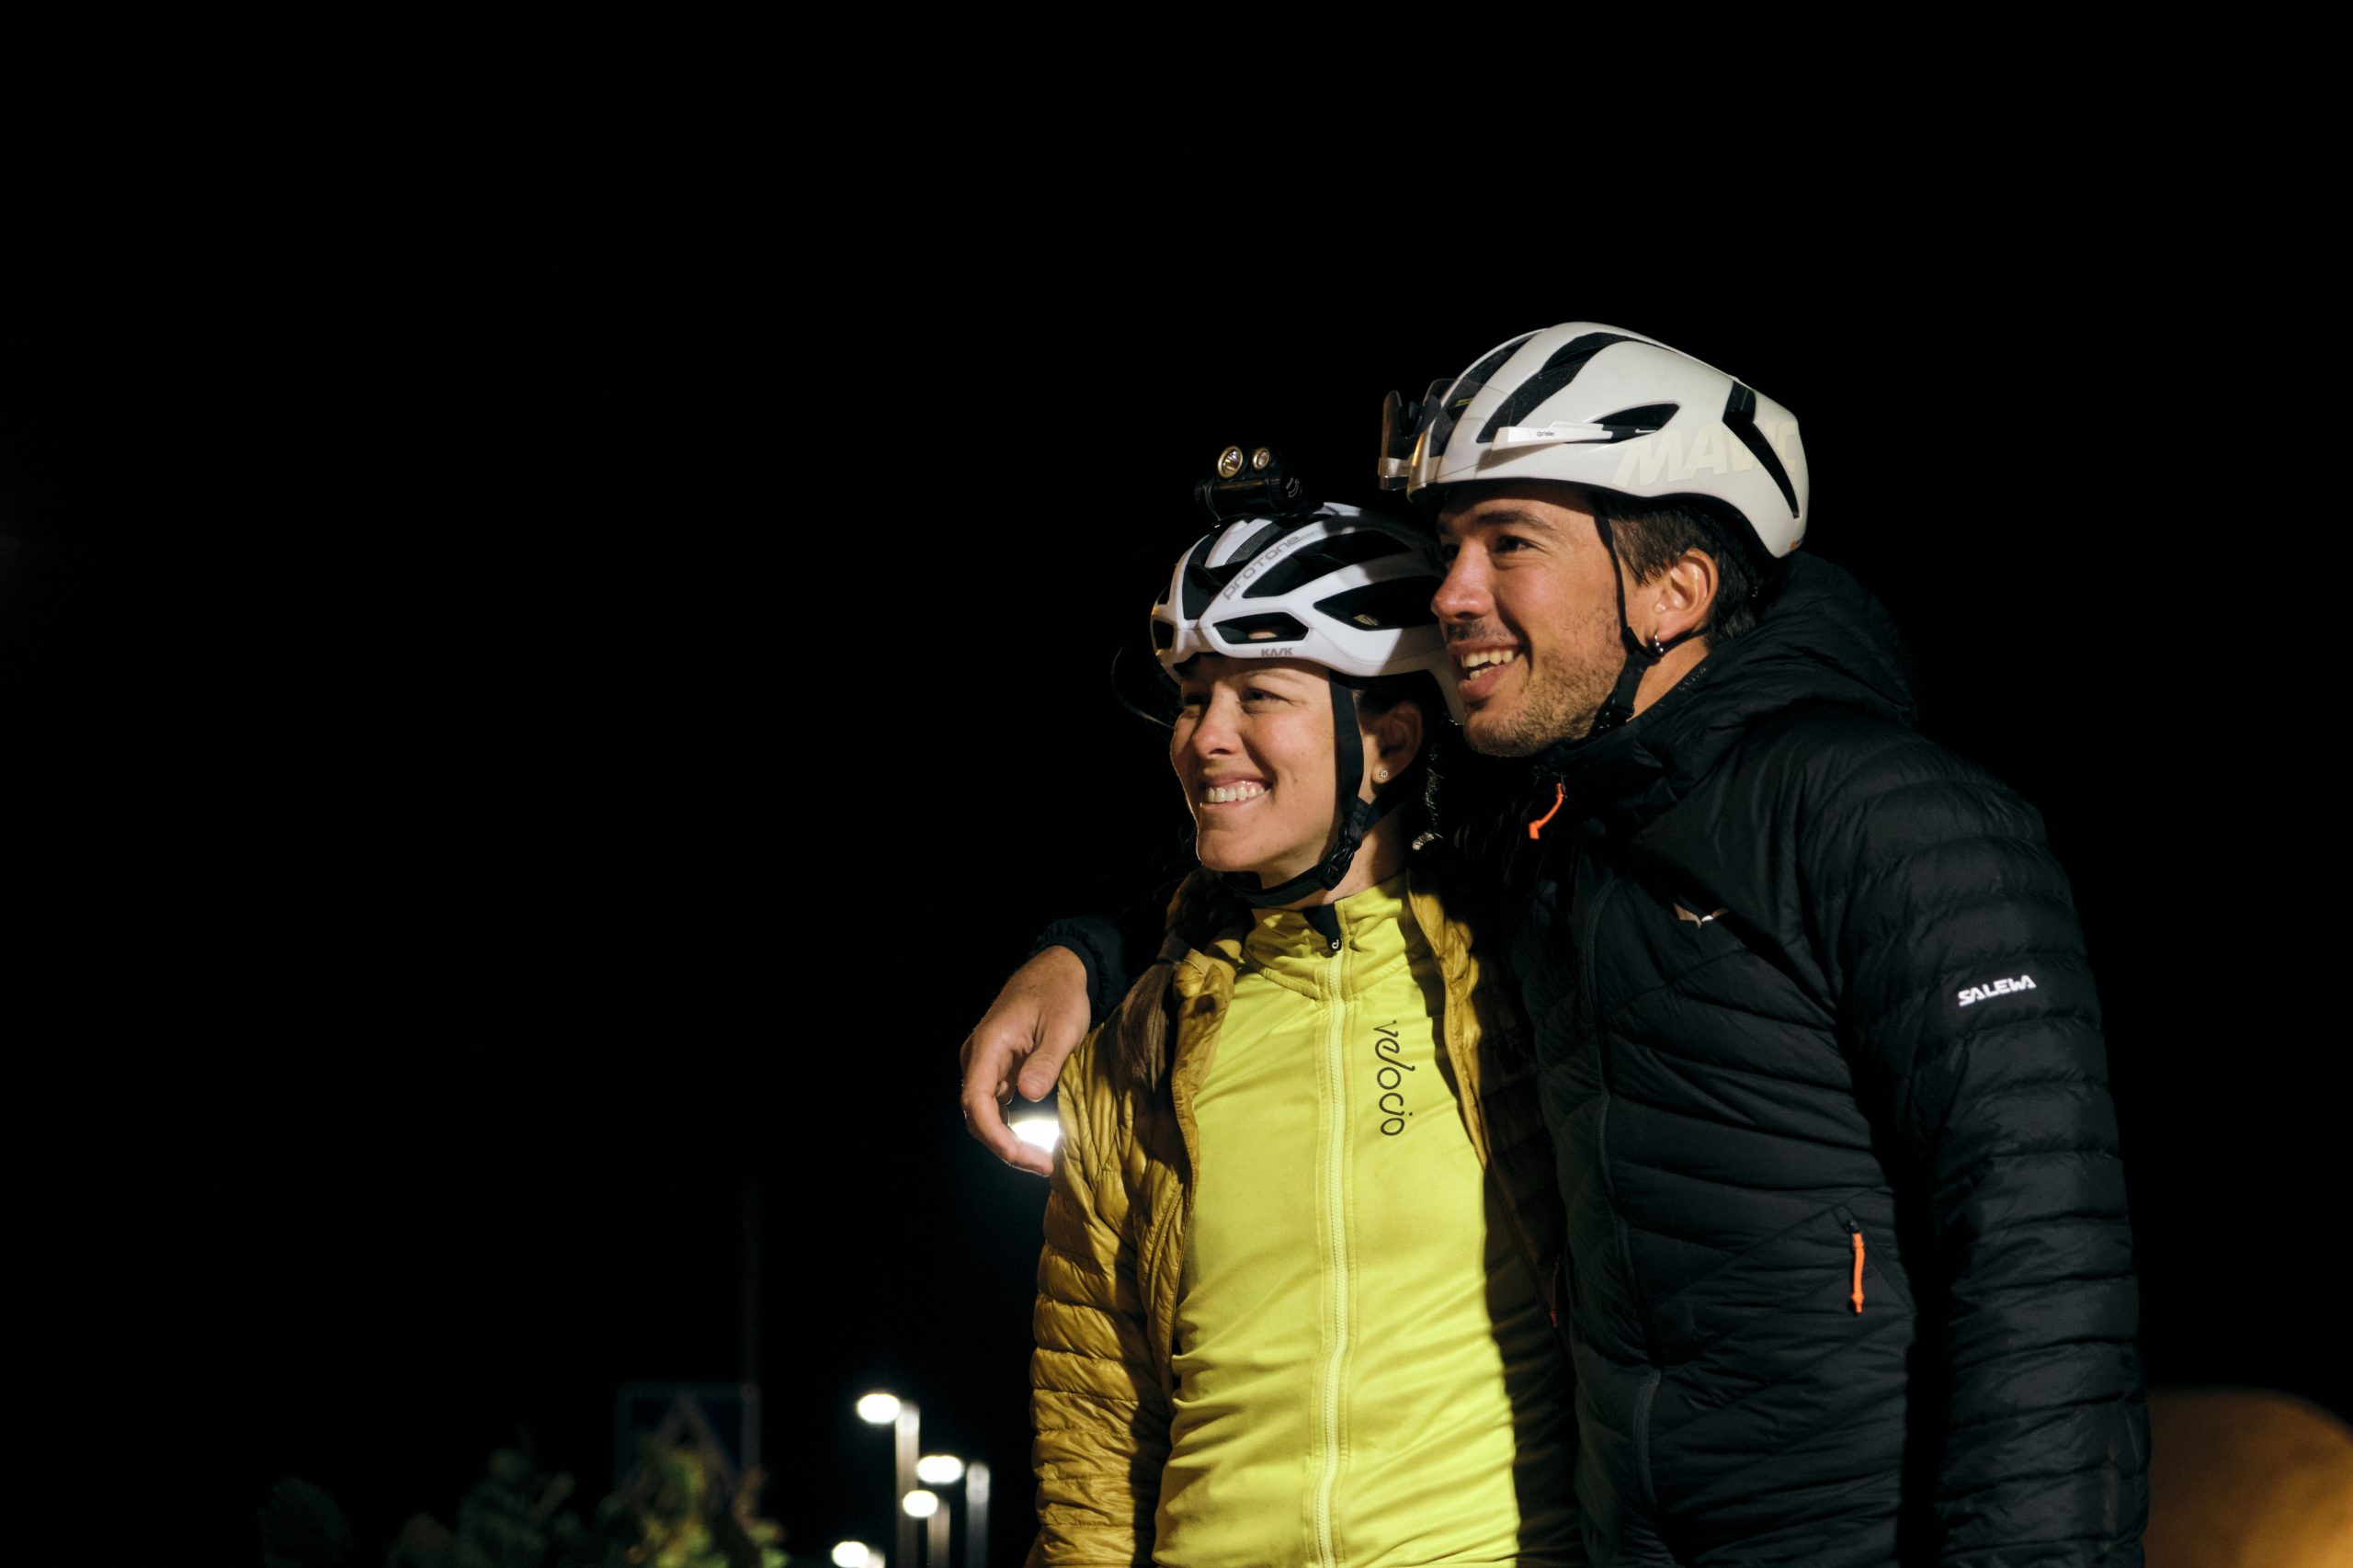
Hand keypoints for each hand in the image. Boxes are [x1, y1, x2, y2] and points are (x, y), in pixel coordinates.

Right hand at [960, 946, 1091, 1175]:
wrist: (1056, 970)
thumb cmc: (1060, 994)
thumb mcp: (1063, 1026)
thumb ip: (1046, 1060)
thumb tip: (1030, 1095)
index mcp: (989, 1045)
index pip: (976, 1101)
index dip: (995, 1135)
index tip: (1022, 1156)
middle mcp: (978, 1057)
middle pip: (978, 1115)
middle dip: (1006, 1146)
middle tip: (1043, 1165)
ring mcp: (985, 1063)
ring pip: (985, 1113)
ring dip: (1008, 1140)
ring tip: (1041, 1160)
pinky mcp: (997, 1068)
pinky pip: (995, 1104)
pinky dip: (1011, 1126)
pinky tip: (1034, 1140)